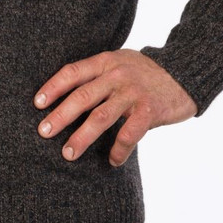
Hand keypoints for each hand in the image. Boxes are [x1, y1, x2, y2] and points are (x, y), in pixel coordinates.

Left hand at [33, 48, 197, 166]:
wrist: (185, 74)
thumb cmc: (146, 73)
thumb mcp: (120, 63)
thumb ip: (99, 74)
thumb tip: (66, 97)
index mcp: (106, 61)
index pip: (73, 72)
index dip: (53, 87)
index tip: (37, 104)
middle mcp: (117, 74)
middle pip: (82, 96)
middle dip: (60, 115)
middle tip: (43, 132)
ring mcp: (134, 92)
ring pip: (101, 117)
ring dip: (82, 137)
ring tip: (68, 153)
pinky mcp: (150, 110)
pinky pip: (129, 133)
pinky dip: (119, 150)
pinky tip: (113, 161)